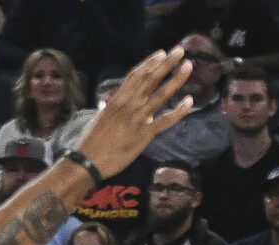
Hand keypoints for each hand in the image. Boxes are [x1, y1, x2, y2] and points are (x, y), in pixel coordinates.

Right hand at [74, 48, 195, 178]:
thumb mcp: (97, 120)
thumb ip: (104, 109)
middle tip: (180, 50)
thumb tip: (103, 104)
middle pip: (150, 78)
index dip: (149, 63)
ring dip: (176, 79)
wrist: (89, 161)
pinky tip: (190, 101)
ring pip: (160, 94)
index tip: (161, 53)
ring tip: (188, 66)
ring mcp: (137, 119)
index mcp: (117, 100)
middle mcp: (128, 105)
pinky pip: (164, 120)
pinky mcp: (143, 134)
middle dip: (166, 63)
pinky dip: (178, 111)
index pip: (135, 75)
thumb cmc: (91, 142)